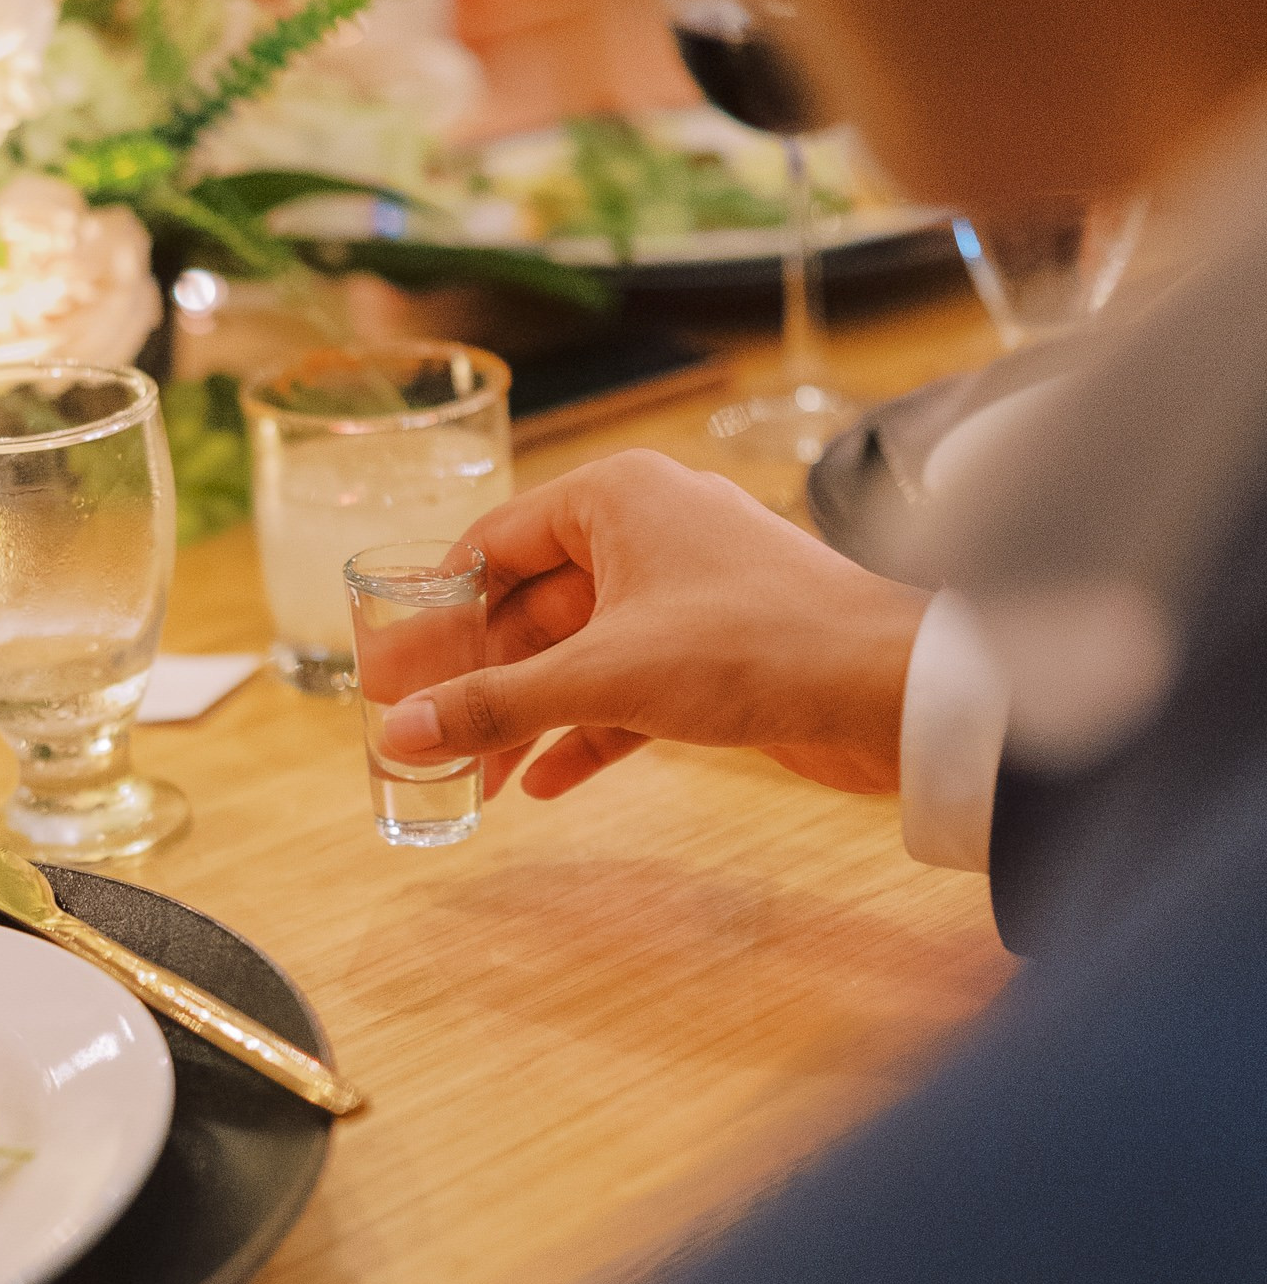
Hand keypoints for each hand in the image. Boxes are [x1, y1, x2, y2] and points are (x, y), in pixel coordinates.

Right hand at [377, 451, 927, 800]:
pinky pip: (628, 687)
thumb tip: (402, 732)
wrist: (891, 691)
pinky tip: (547, 785)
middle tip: (423, 731)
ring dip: (529, 713)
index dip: (436, 609)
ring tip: (477, 777)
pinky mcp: (717, 653)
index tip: (392, 666)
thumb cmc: (755, 645)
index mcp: (617, 498)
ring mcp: (686, 593)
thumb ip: (495, 705)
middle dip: (481, 676)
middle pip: (532, 603)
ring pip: (580, 651)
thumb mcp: (603, 676)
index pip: (494, 542)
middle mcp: (650, 530)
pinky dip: (588, 730)